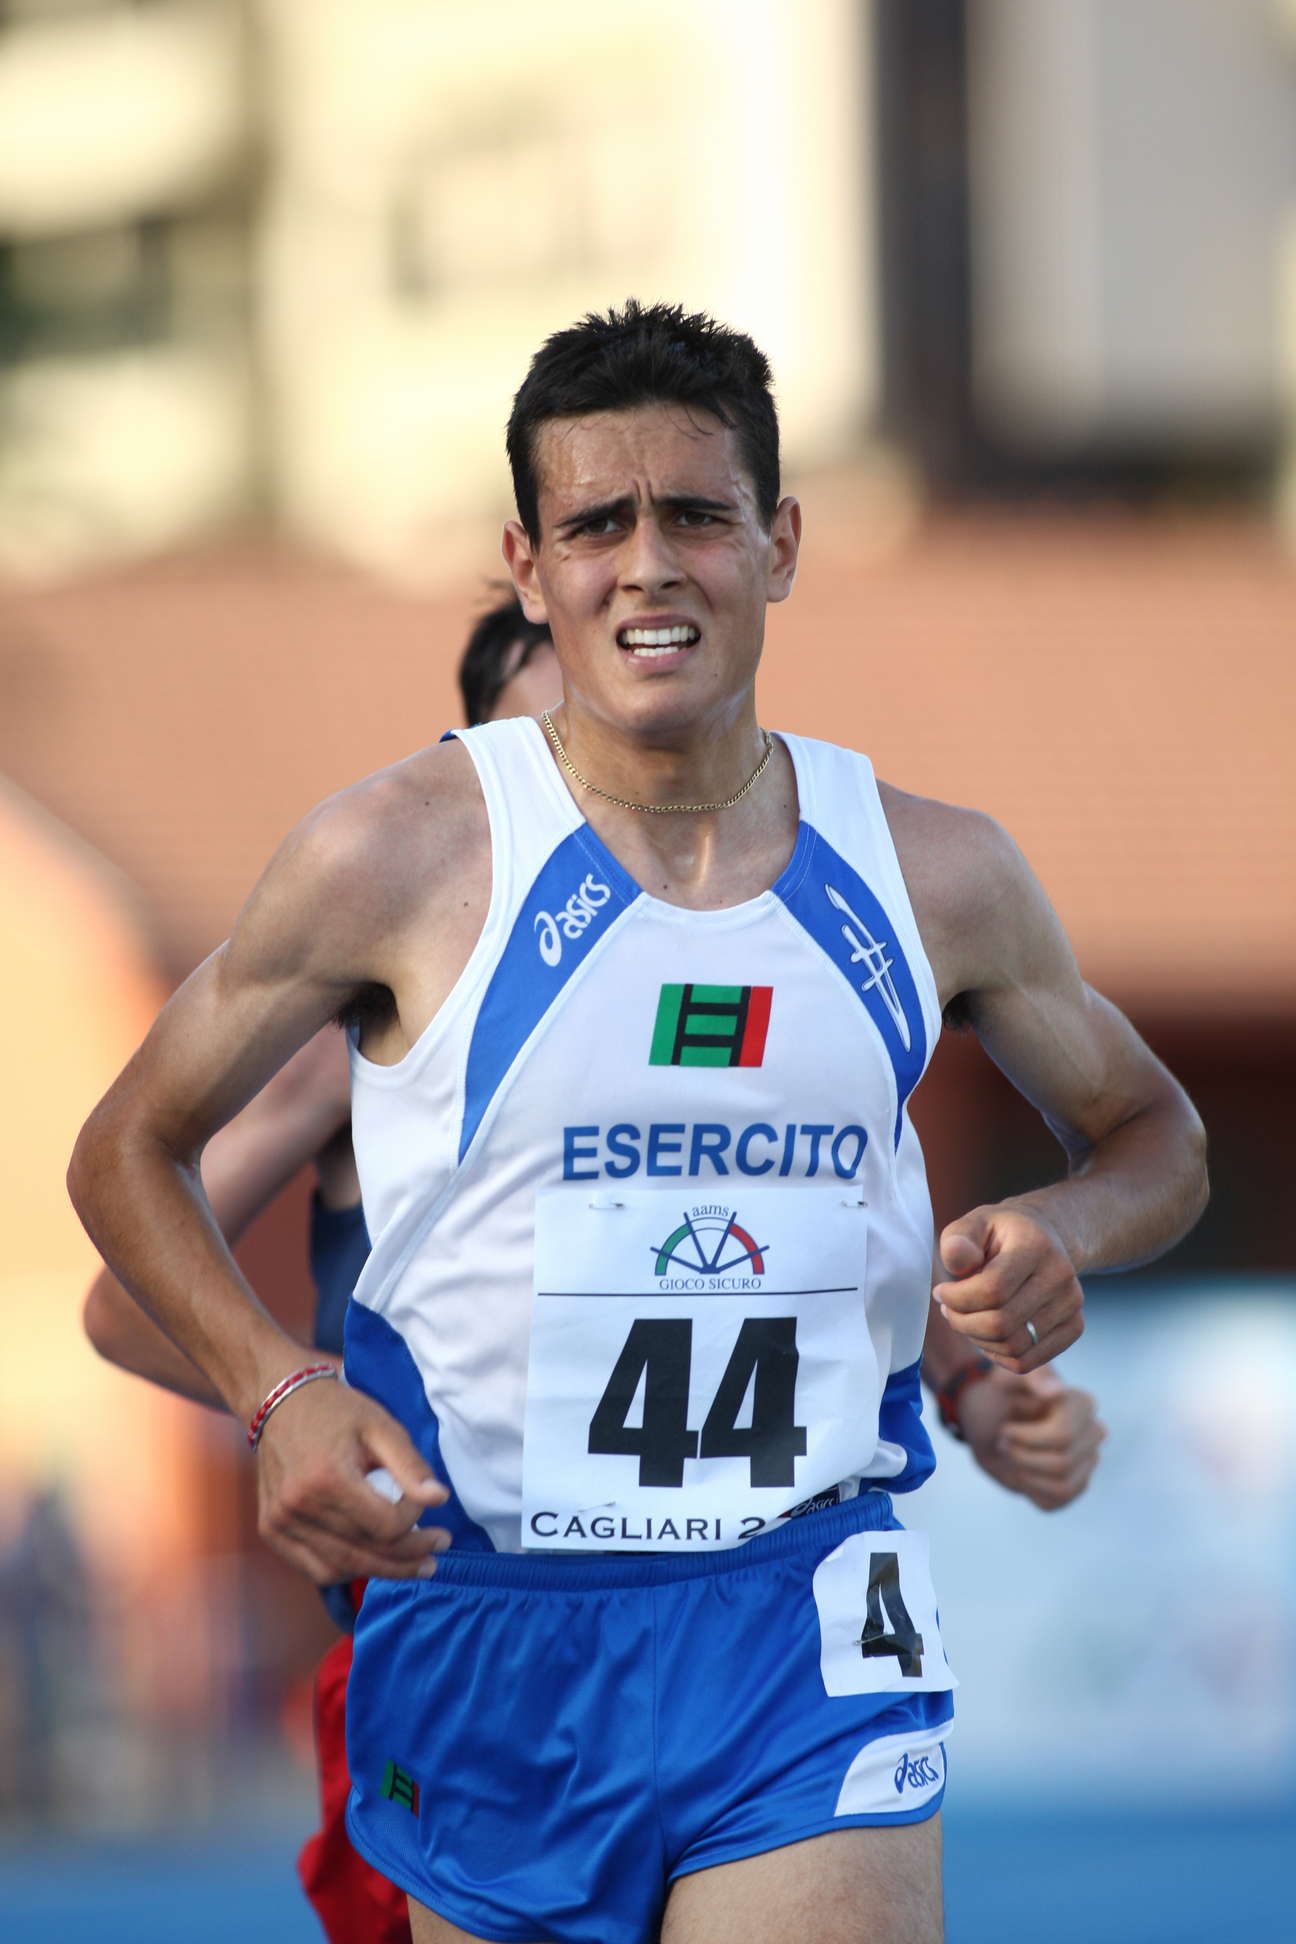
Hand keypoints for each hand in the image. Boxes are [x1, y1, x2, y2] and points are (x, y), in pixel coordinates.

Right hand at [254, 1375, 449, 1584]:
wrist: (281, 1401)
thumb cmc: (337, 1411)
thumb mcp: (381, 1426)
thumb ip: (410, 1466)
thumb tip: (439, 1499)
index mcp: (328, 1478)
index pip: (385, 1526)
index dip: (414, 1521)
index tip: (425, 1503)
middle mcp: (298, 1507)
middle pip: (365, 1553)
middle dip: (408, 1559)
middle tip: (436, 1555)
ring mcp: (280, 1522)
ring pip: (341, 1568)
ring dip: (381, 1570)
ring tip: (409, 1563)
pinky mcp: (270, 1530)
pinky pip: (314, 1569)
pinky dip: (345, 1570)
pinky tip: (369, 1561)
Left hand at [934, 1202, 1082, 1371]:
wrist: (1045, 1237)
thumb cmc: (999, 1234)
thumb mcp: (973, 1224)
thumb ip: (958, 1241)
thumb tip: (959, 1263)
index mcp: (1035, 1245)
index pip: (991, 1290)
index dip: (956, 1298)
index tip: (941, 1291)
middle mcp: (1061, 1275)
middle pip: (1001, 1323)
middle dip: (962, 1322)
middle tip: (949, 1309)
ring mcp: (1072, 1304)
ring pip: (1013, 1347)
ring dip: (978, 1339)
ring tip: (967, 1318)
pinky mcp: (1074, 1327)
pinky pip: (1026, 1361)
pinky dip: (998, 1354)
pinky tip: (986, 1333)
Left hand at [957, 1364, 1105, 1509]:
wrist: (990, 1417)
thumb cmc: (1000, 1392)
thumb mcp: (1008, 1375)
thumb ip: (1031, 1377)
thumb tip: (1055, 1393)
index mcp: (1083, 1404)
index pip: (1063, 1437)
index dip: (1026, 1439)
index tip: (1005, 1430)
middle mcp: (1093, 1433)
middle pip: (1061, 1464)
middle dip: (1022, 1457)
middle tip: (1003, 1442)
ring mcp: (1087, 1461)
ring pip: (1063, 1487)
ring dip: (1025, 1475)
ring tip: (1010, 1456)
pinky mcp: (1075, 1484)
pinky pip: (1057, 1502)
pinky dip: (1029, 1490)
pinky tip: (1019, 1471)